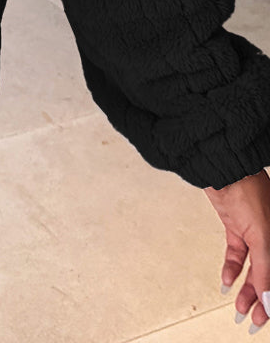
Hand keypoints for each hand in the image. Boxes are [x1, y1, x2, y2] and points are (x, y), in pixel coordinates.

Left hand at [204, 170, 269, 331]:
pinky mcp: (236, 226)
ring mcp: (254, 231)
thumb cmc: (247, 191)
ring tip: (239, 307)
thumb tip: (269, 300)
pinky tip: (227, 282)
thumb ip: (266, 271)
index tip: (266, 318)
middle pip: (268, 275)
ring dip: (245, 288)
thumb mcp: (261, 236)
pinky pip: (237, 254)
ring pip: (253, 268)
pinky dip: (232, 269)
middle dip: (260, 299)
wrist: (222, 169)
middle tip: (251, 320)